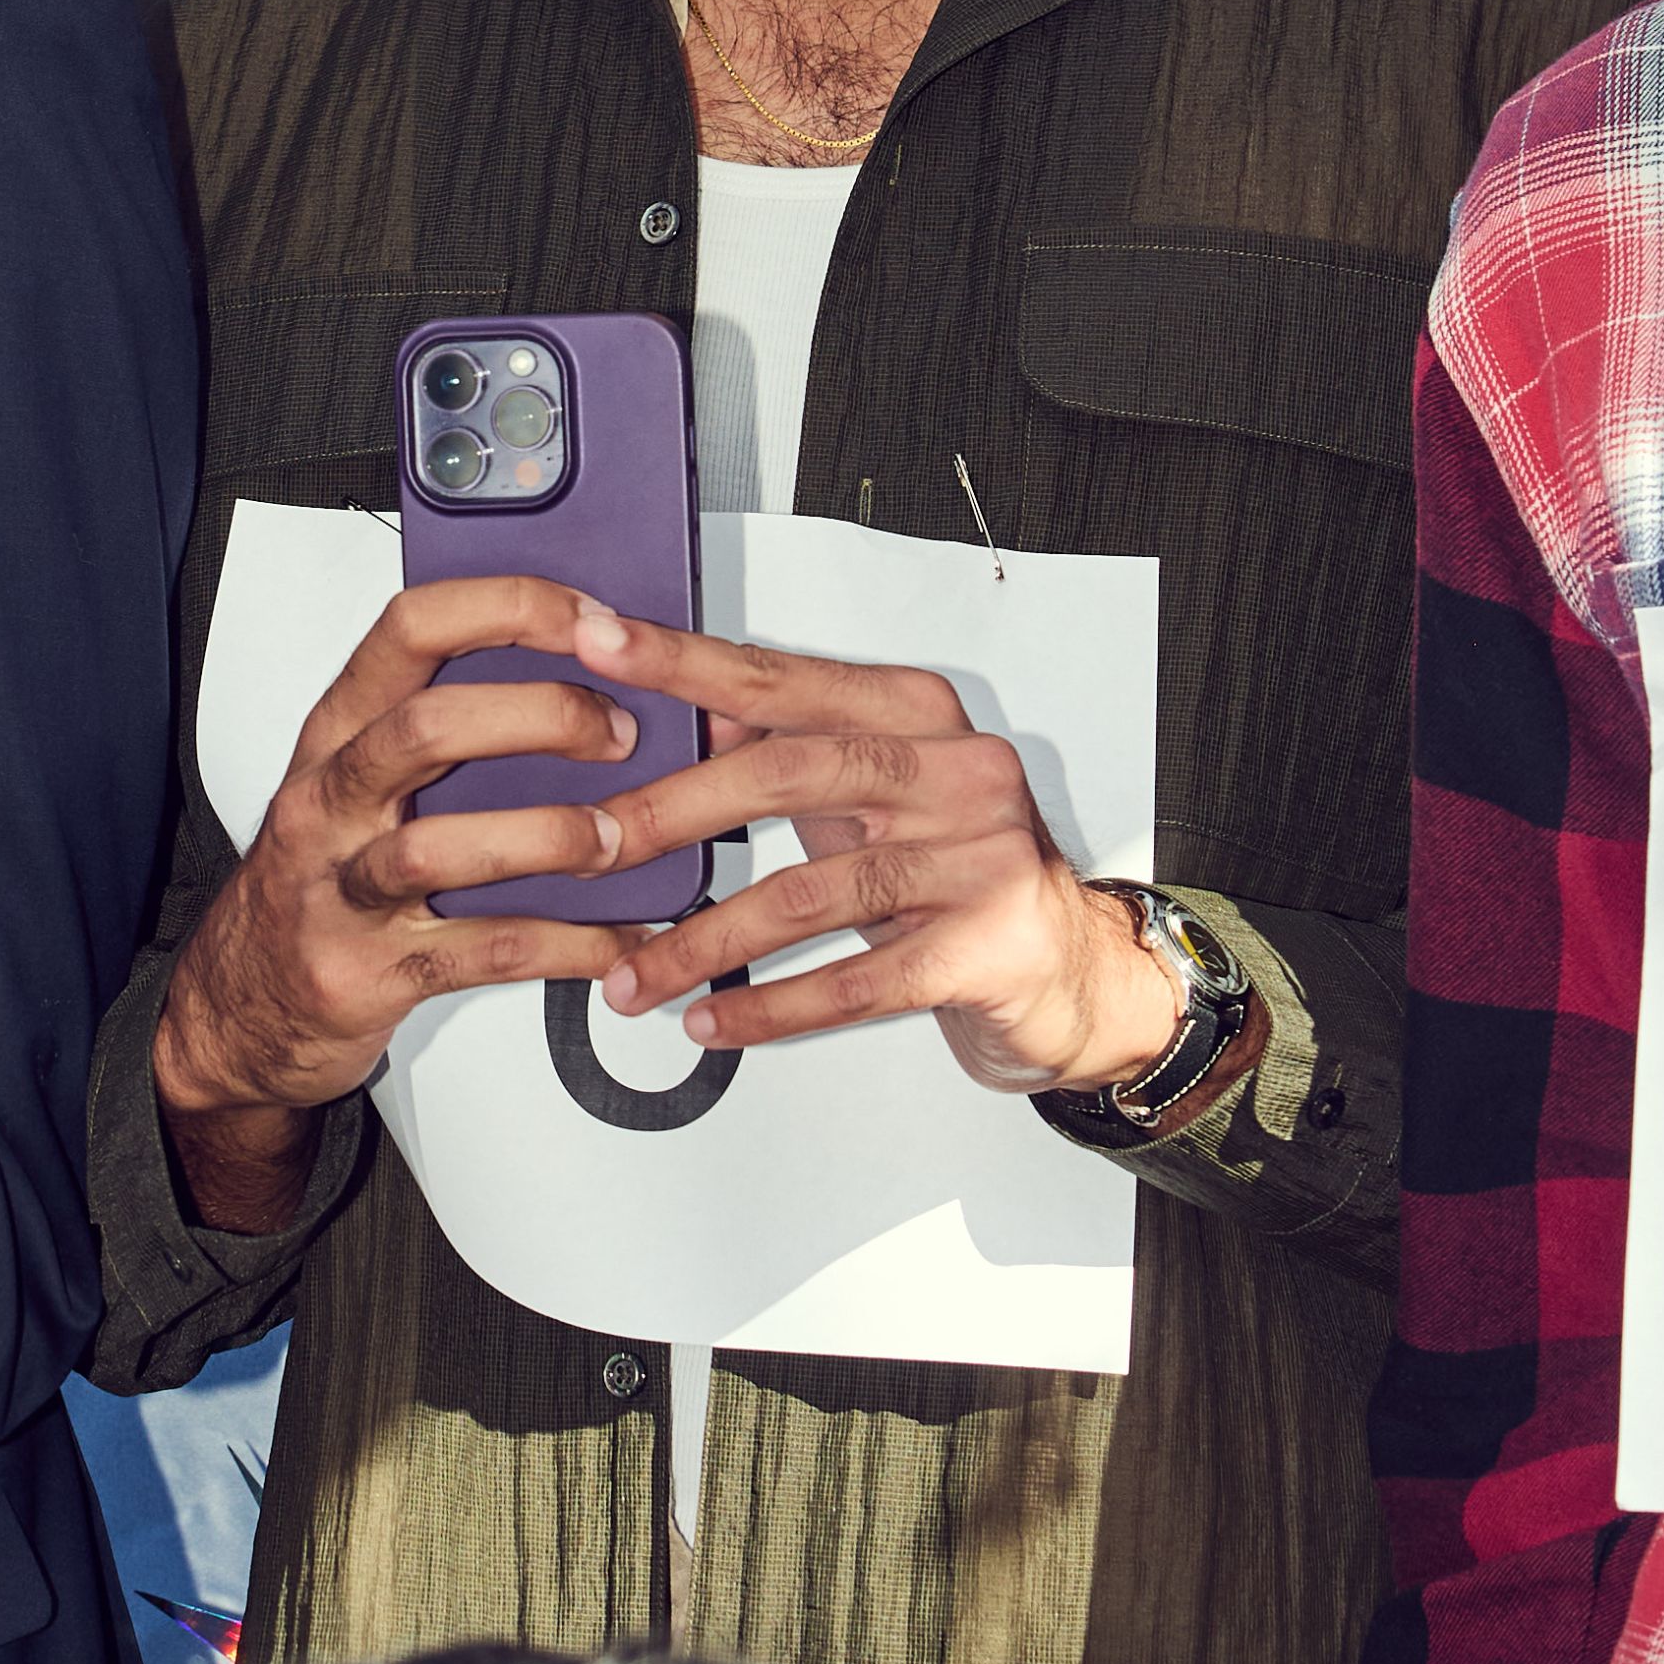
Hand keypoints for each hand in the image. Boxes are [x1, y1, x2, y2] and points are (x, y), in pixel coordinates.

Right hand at [156, 576, 662, 1224]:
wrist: (245, 1000)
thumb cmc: (322, 873)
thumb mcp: (357, 780)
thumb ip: (446, 727)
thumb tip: (588, 682)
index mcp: (338, 731)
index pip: (413, 629)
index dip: (510, 609)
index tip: (592, 618)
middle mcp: (331, 799)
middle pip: (426, 727)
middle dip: (541, 717)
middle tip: (620, 734)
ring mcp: (343, 888)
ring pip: (441, 847)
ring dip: (550, 837)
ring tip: (618, 840)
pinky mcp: (371, 971)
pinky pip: (482, 951)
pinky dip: (568, 944)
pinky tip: (617, 938)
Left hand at [579, 623, 1195, 1095]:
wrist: (1072, 963)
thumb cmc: (957, 865)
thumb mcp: (874, 789)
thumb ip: (790, 746)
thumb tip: (687, 710)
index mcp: (916, 711)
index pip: (780, 676)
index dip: (682, 661)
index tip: (598, 641)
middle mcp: (954, 770)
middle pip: (786, 774)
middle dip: (672, 814)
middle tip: (591, 848)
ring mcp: (976, 860)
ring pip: (809, 894)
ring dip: (703, 942)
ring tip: (632, 978)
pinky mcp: (984, 949)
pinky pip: (856, 982)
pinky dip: (771, 1006)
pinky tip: (712, 1022)